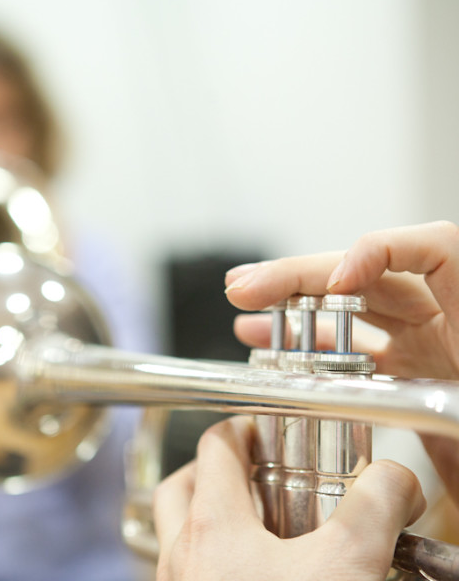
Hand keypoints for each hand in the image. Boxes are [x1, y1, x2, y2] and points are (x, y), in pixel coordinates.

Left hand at [154, 416, 424, 580]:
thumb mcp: (350, 566)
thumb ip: (376, 507)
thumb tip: (397, 477)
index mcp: (212, 528)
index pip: (216, 446)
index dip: (242, 427)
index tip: (264, 429)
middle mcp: (182, 558)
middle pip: (180, 486)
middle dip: (211, 468)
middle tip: (248, 470)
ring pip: (175, 532)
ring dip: (205, 515)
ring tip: (252, 522)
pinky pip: (184, 574)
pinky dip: (209, 560)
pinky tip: (250, 576)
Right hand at [223, 220, 458, 503]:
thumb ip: (447, 431)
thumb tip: (383, 435)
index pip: (436, 250)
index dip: (376, 252)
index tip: (333, 282)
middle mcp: (445, 324)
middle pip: (367, 274)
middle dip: (299, 276)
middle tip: (249, 287)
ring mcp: (425, 345)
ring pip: (347, 309)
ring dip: (290, 307)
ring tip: (246, 311)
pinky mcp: (409, 371)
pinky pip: (349, 349)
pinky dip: (308, 346)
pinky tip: (274, 350)